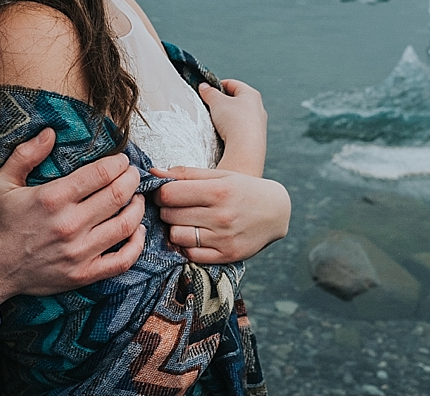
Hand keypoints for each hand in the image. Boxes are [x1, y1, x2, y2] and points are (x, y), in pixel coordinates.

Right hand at [0, 128, 146, 305]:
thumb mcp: (2, 182)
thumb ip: (26, 154)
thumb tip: (50, 132)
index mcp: (53, 198)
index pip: (101, 174)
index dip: (118, 163)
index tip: (122, 160)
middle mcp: (70, 224)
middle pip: (118, 195)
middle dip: (132, 180)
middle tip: (133, 174)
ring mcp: (79, 252)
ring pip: (126, 225)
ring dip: (138, 208)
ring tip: (137, 198)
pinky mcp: (84, 274)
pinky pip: (123, 260)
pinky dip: (137, 244)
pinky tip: (137, 230)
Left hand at [151, 165, 289, 264]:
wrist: (275, 211)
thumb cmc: (243, 189)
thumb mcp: (219, 175)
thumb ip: (185, 173)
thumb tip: (153, 173)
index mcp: (218, 191)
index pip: (169, 195)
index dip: (161, 193)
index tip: (165, 193)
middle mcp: (221, 216)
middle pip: (170, 215)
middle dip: (166, 209)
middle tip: (175, 206)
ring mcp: (224, 239)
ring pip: (176, 236)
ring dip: (175, 228)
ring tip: (186, 221)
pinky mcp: (226, 256)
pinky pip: (190, 254)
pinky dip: (187, 245)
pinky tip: (195, 234)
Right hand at [199, 79, 266, 176]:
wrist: (245, 149)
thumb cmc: (235, 123)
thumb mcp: (217, 102)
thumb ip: (209, 92)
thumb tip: (204, 87)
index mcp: (251, 94)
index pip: (232, 84)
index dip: (217, 85)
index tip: (206, 90)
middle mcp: (258, 108)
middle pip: (235, 100)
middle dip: (221, 102)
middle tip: (209, 106)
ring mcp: (258, 124)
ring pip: (238, 115)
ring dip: (226, 117)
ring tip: (216, 122)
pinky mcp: (255, 137)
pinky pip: (240, 129)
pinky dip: (231, 129)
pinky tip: (224, 134)